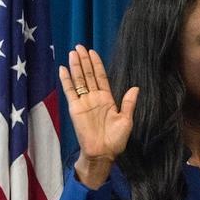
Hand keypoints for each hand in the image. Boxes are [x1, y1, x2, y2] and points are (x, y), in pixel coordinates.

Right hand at [58, 45, 138, 188]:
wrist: (103, 153)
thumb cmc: (116, 139)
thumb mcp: (126, 120)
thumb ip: (128, 103)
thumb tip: (135, 88)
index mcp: (107, 99)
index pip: (101, 77)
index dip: (97, 65)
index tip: (93, 52)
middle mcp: (94, 98)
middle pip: (88, 75)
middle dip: (84, 61)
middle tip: (79, 46)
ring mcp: (84, 102)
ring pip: (79, 80)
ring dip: (75, 66)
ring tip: (72, 52)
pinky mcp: (75, 108)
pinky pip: (70, 91)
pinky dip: (66, 80)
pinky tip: (63, 69)